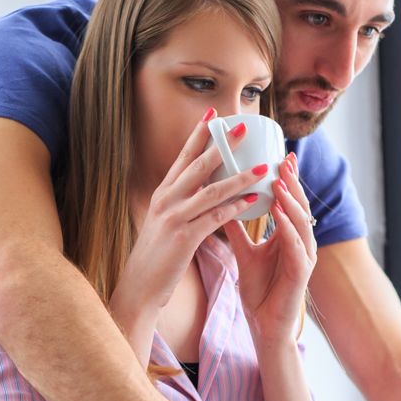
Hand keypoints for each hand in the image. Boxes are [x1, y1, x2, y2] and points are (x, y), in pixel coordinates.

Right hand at [112, 110, 265, 326]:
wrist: (139, 286)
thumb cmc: (156, 255)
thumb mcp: (164, 221)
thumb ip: (181, 203)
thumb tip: (202, 188)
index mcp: (163, 194)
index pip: (183, 157)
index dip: (198, 135)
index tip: (212, 114)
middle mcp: (166, 200)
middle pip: (197, 166)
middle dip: (221, 145)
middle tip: (242, 127)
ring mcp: (174, 218)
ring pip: (211, 190)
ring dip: (239, 177)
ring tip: (261, 166)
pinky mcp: (183, 238)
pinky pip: (215, 218)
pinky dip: (235, 208)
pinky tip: (252, 200)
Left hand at [227, 152, 315, 348]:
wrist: (263, 326)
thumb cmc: (259, 291)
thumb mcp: (244, 252)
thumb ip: (236, 229)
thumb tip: (221, 203)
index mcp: (289, 236)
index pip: (290, 201)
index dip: (286, 179)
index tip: (278, 155)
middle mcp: (301, 242)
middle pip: (300, 205)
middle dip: (292, 182)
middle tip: (284, 158)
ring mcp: (304, 257)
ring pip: (302, 222)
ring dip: (291, 201)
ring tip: (279, 181)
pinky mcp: (302, 273)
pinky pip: (298, 246)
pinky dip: (289, 229)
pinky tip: (280, 215)